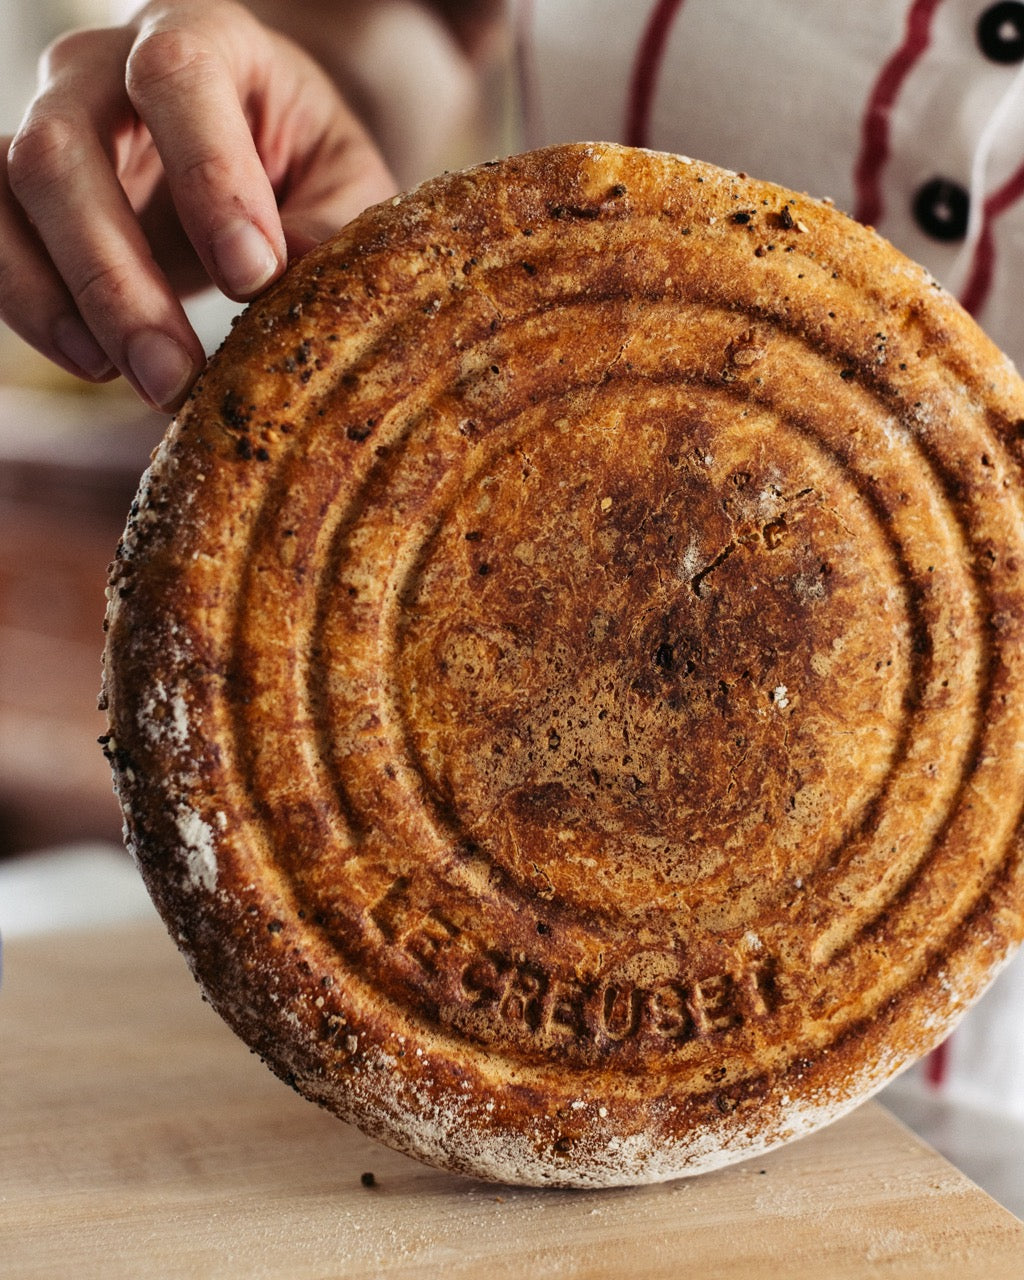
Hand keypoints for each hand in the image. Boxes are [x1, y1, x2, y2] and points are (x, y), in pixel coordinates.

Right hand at [1, 0, 395, 410]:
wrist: (262, 158)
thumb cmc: (307, 165)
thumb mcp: (344, 185)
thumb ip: (329, 226)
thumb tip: (297, 282)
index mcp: (203, 39)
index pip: (176, 76)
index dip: (208, 177)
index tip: (252, 277)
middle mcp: (104, 67)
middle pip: (66, 148)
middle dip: (119, 277)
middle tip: (177, 373)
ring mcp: (53, 122)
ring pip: (14, 193)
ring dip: (68, 302)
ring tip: (142, 380)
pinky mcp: (25, 189)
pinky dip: (34, 307)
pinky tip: (97, 363)